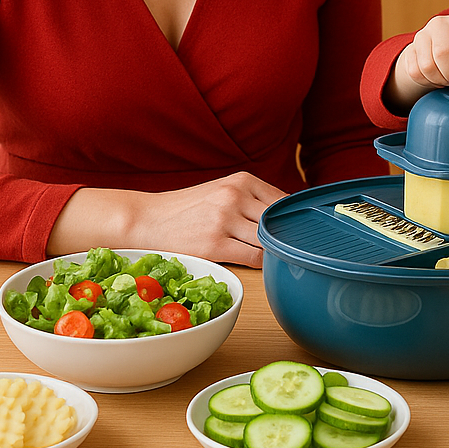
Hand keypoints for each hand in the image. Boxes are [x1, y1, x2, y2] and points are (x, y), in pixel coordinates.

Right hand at [46, 172, 287, 267]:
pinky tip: (260, 266)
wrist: (146, 219)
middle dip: (288, 238)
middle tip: (296, 251)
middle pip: (280, 222)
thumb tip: (289, 220)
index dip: (295, 222)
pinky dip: (262, 264)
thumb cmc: (188, 210)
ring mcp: (225, 219)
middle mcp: (236, 196)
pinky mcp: (215, 244)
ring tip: (277, 260)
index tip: (302, 234)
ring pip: (269, 241)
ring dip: (275, 253)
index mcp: (243, 181)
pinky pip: (254, 258)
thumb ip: (253, 202)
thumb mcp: (223, 193)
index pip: (285, 202)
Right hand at [385, 15, 448, 112]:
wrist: (442, 45)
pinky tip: (435, 78)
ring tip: (447, 80)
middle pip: (443, 52)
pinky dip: (426, 81)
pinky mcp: (410, 49)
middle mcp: (442, 24)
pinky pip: (415, 71)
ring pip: (427, 64)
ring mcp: (423, 35)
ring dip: (439, 79)